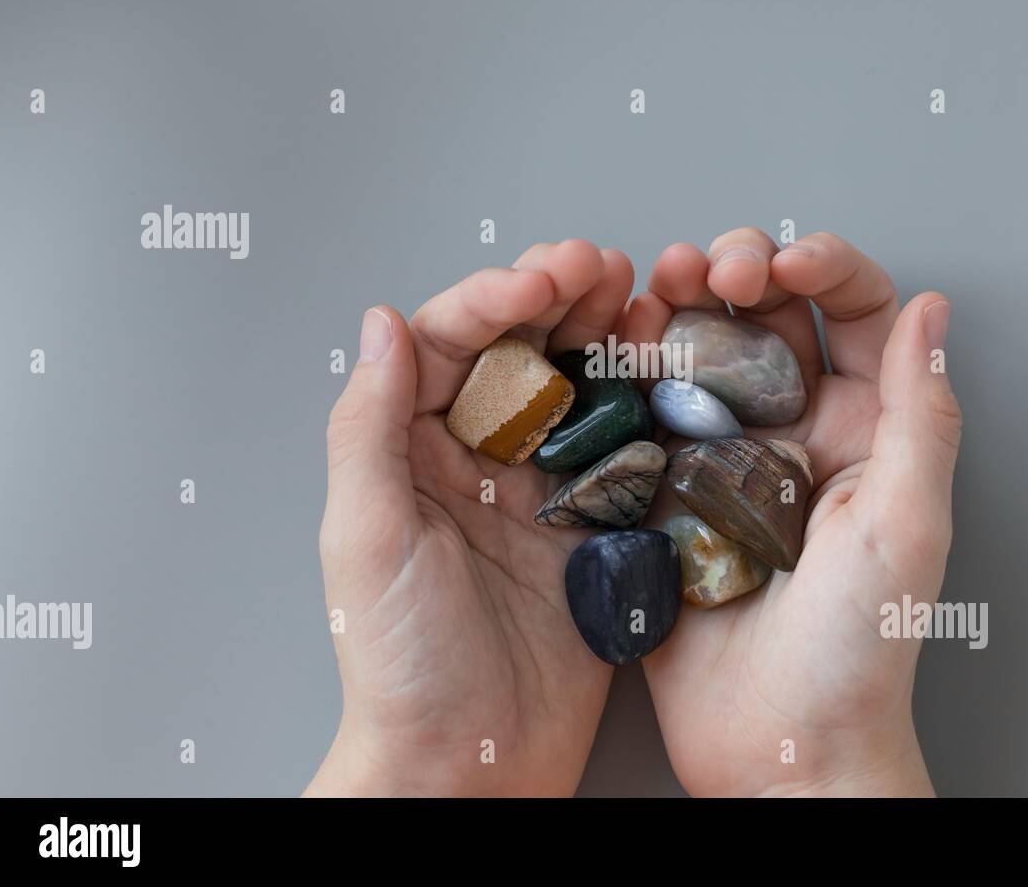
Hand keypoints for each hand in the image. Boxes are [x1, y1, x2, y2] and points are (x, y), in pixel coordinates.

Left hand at [306, 240, 634, 795]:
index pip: (448, 345)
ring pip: (574, 386)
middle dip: (556, 298)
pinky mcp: (593, 524)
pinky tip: (661, 367)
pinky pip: (620, 445)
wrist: (471, 758)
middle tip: (599, 269)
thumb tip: (382, 323)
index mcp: (410, 450)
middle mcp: (475, 458)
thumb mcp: (367, 535)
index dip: (492, 301)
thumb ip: (368, 425)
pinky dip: (642, 400)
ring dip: (601, 334)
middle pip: (516, 351)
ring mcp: (539, 488)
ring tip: (634, 297)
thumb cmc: (401, 662)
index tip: (538, 285)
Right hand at [628, 228, 960, 796]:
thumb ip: (918, 416)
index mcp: (865, 432)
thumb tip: (932, 309)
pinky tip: (617, 350)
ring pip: (701, 355)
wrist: (780, 750)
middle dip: (737, 271)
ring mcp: (727, 464)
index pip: (856, 315)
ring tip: (654, 294)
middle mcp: (797, 436)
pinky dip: (629, 373)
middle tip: (705, 270)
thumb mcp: (905, 525)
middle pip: (770, 318)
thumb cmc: (858, 654)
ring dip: (678, 309)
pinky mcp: (668, 497)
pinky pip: (648, 416)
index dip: (822, 267)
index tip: (781, 264)